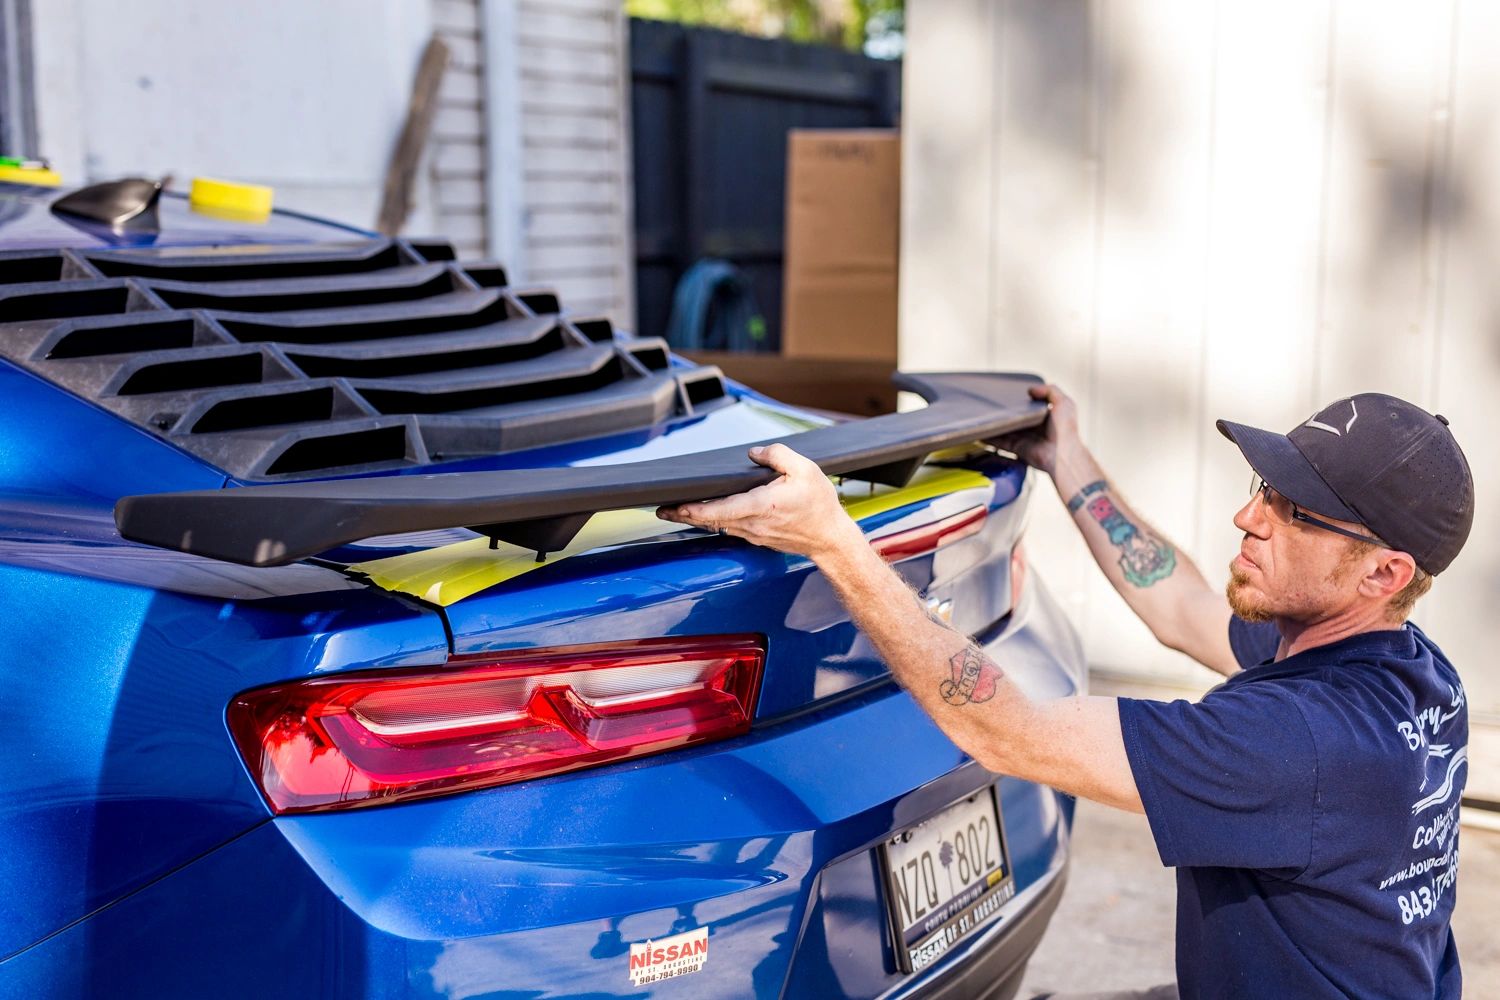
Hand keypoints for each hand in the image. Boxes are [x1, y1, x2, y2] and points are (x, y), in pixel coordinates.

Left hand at [656, 444, 862, 561]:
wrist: (830, 538)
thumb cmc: (819, 505)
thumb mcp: (805, 469)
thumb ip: (778, 455)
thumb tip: (754, 453)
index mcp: (763, 505)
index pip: (721, 509)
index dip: (696, 509)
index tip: (678, 506)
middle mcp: (753, 523)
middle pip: (712, 520)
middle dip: (685, 515)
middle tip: (662, 509)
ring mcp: (753, 533)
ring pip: (718, 525)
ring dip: (697, 518)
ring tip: (675, 511)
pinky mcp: (756, 537)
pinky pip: (729, 528)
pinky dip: (713, 521)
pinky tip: (703, 515)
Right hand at [989, 383, 1080, 476]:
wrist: (1061, 453)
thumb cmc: (1065, 430)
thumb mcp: (1064, 403)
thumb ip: (1050, 390)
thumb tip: (1031, 389)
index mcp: (1045, 416)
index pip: (1030, 406)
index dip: (1021, 401)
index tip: (1009, 394)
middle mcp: (1034, 427)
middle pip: (1015, 418)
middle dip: (1005, 412)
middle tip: (992, 404)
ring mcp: (1024, 438)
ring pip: (1005, 429)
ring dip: (994, 425)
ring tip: (981, 416)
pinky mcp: (1017, 448)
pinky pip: (1000, 442)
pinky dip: (989, 438)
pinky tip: (980, 433)